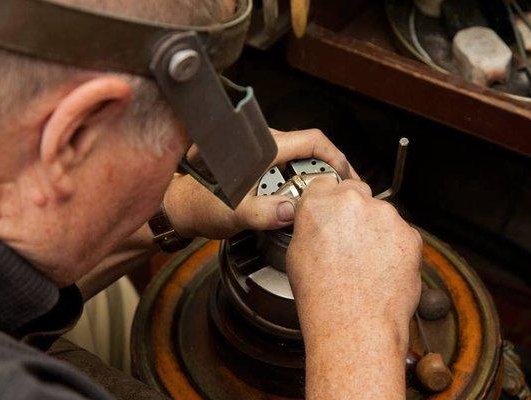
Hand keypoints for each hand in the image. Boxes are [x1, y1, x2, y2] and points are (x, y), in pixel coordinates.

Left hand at [164, 128, 358, 238]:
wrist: (183, 208)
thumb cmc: (203, 205)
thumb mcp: (234, 213)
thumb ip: (261, 213)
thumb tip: (291, 211)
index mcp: (263, 149)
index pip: (312, 141)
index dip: (336, 156)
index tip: (347, 176)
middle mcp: (267, 146)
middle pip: (313, 150)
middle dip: (333, 170)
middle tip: (344, 193)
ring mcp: (265, 154)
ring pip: (304, 160)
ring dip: (320, 177)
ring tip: (330, 198)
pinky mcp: (263, 164)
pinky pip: (293, 168)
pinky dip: (306, 181)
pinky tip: (309, 199)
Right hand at [286, 175, 421, 398]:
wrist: (355, 323)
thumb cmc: (324, 297)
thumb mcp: (296, 254)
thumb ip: (310, 226)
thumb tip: (317, 224)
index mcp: (320, 203)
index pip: (324, 183)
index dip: (327, 200)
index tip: (331, 212)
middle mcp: (354, 201)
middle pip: (355, 194)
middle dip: (353, 213)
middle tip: (348, 243)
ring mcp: (385, 216)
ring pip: (380, 215)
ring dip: (375, 231)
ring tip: (365, 263)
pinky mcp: (409, 234)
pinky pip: (400, 234)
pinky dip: (393, 248)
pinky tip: (381, 269)